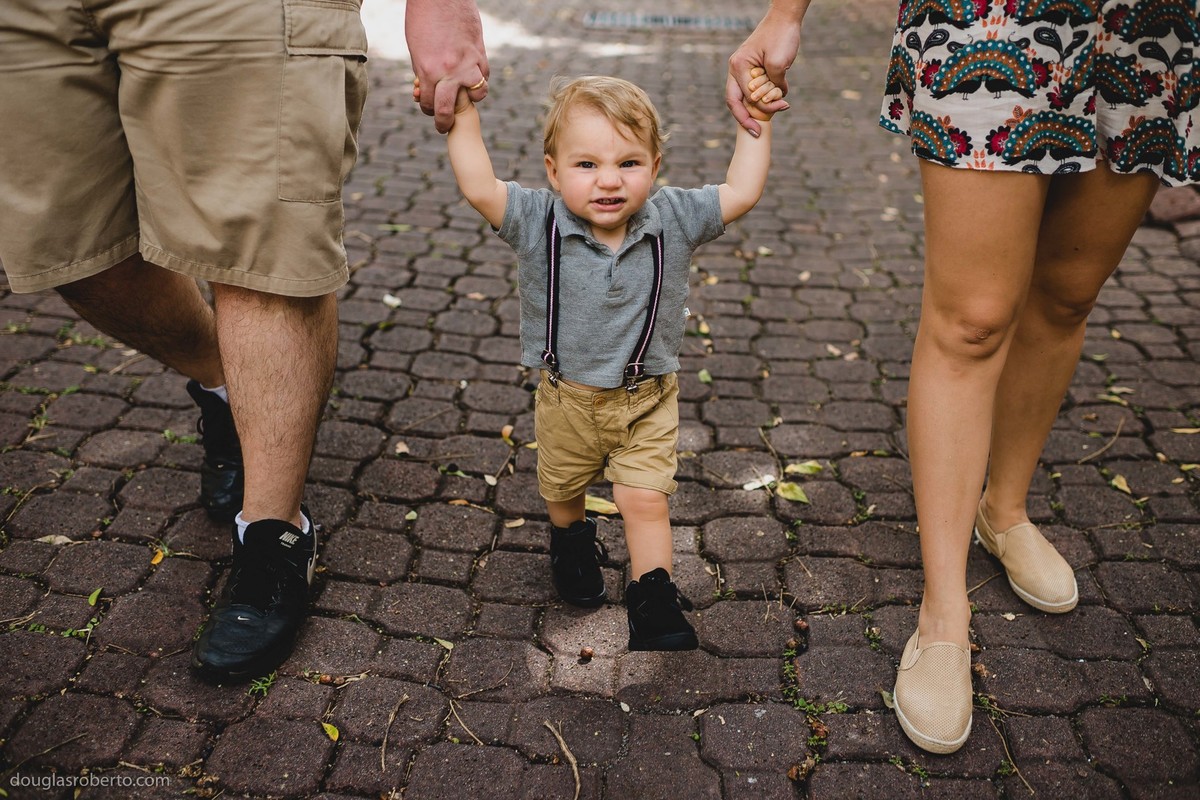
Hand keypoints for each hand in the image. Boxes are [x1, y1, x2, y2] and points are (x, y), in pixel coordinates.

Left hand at [405, 0, 489, 132]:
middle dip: (444, 123)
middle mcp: (449, 71)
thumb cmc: (423, 19)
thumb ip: (424, 72)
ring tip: (464, 94)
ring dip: (470, 98)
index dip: (429, 112)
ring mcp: (468, 63)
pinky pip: (485, 75)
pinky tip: (472, 75)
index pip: (429, 104)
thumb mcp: (416, 50)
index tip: (431, 114)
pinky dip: (479, 79)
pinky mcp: (481, 53)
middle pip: (448, 110)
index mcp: (428, 70)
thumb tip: (427, 91)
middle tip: (444, 126)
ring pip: (477, 95)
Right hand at [726, 5, 801, 134]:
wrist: (786, 18)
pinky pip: (754, 89)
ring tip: (773, 112)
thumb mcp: (779, 63)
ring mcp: (742, 69)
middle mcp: (736, 69)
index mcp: (738, 66)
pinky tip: (777, 100)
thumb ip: (773, 86)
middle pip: (735, 101)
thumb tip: (775, 100)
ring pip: (744, 97)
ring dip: (758, 107)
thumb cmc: (781, 36)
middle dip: (745, 119)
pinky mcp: (752, 69)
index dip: (756, 113)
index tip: (763, 125)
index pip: (744, 98)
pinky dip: (764, 97)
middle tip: (756, 133)